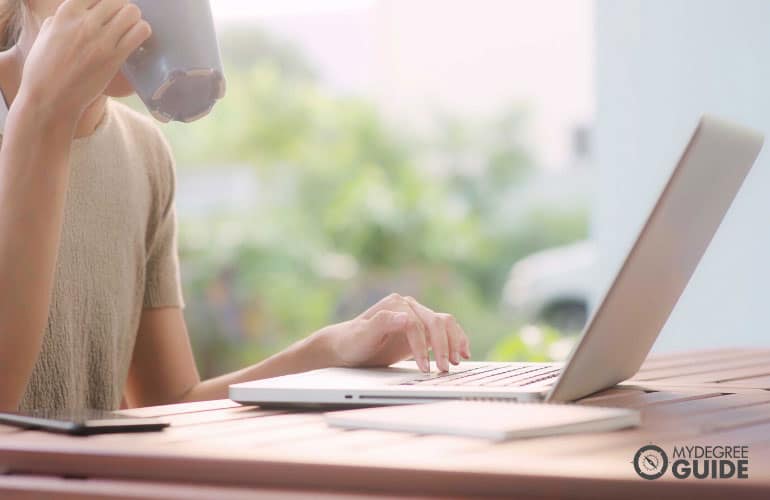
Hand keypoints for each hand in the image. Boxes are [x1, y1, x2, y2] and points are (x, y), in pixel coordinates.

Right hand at [19, 0, 150, 120]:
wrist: (50, 98)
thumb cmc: (44, 68)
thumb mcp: (48, 33)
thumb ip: (64, 18)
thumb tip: (81, 11)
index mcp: (66, 12)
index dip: (105, 3)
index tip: (107, 13)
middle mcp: (85, 22)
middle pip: (117, 1)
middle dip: (122, 10)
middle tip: (121, 23)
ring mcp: (101, 40)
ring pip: (132, 13)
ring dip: (134, 20)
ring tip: (130, 31)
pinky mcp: (115, 57)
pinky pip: (140, 33)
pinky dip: (142, 33)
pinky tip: (137, 41)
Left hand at [313, 293, 470, 372]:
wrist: (347, 348)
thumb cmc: (352, 343)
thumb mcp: (362, 336)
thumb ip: (382, 323)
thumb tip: (406, 316)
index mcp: (395, 305)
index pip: (416, 323)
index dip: (421, 346)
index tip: (424, 368)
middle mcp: (409, 307)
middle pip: (436, 322)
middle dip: (443, 346)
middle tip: (444, 369)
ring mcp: (418, 317)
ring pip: (445, 323)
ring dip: (454, 342)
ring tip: (456, 362)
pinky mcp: (423, 330)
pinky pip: (446, 331)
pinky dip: (457, 340)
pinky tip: (463, 354)